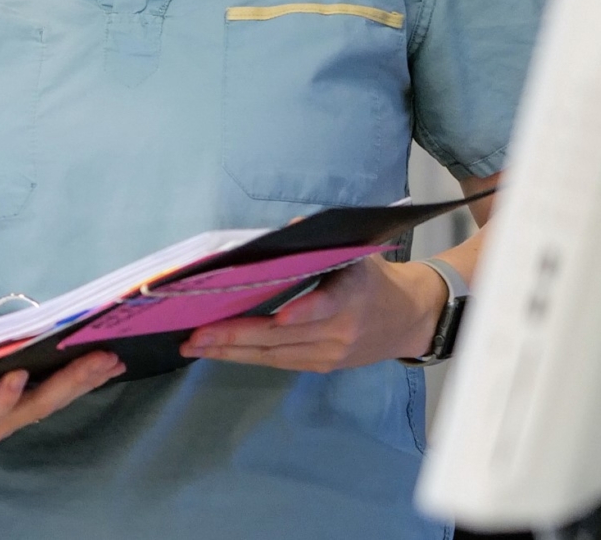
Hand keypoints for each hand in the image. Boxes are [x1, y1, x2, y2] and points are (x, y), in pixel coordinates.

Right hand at [0, 354, 124, 469]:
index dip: (1, 398)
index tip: (18, 377)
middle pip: (32, 407)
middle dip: (66, 384)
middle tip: (97, 359)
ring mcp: (7, 419)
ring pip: (49, 403)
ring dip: (81, 381)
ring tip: (110, 357)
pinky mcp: (17, 411)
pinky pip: (50, 398)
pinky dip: (76, 382)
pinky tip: (99, 365)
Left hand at [179, 258, 446, 371]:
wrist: (407, 318)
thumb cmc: (371, 277)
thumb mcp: (353, 252)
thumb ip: (316, 244)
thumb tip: (278, 235)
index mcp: (352, 294)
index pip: (327, 305)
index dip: (303, 311)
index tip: (280, 316)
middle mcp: (341, 329)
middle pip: (284, 335)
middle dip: (236, 335)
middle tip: (196, 334)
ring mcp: (331, 353)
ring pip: (274, 354)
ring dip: (230, 351)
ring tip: (193, 345)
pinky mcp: (322, 366)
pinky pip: (279, 362)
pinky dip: (245, 356)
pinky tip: (216, 351)